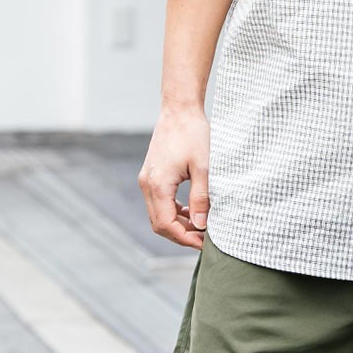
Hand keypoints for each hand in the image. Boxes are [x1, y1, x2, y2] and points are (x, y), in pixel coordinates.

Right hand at [138, 104, 210, 250]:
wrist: (179, 110)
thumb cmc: (193, 134)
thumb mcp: (203, 168)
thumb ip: (201, 198)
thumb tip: (201, 226)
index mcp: (157, 185)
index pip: (166, 225)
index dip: (185, 238)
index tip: (205, 243)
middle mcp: (147, 185)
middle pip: (160, 224)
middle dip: (182, 234)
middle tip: (206, 238)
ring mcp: (147, 180)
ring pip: (159, 215)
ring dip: (179, 224)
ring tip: (203, 225)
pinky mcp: (152, 176)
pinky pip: (160, 203)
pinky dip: (175, 211)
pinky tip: (193, 211)